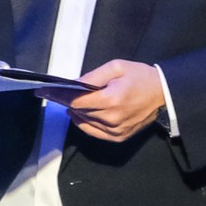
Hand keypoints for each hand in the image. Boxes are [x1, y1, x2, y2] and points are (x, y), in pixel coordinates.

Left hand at [42, 59, 166, 142]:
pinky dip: (85, 122)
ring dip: (77, 111)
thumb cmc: (140, 77)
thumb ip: (92, 76)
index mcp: (111, 99)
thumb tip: (72, 84)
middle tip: (61, 92)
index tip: (42, 91)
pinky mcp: (118, 137)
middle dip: (67, 100)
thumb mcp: (117, 67)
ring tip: (77, 100)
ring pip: (83, 122)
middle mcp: (112, 118)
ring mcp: (115, 131)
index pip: (76, 100)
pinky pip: (93, 132)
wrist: (164, 94)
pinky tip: (84, 113)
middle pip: (78, 111)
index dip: (57, 95)